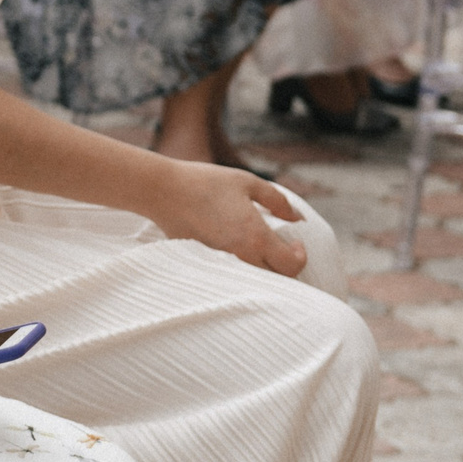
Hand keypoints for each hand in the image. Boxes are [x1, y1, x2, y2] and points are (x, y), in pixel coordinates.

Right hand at [150, 159, 306, 274]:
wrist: (162, 191)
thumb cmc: (205, 182)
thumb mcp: (246, 182)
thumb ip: (277, 200)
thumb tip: (296, 217)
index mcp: (256, 237)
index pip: (292, 265)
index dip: (300, 257)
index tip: (296, 243)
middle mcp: (241, 256)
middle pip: (276, 279)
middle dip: (284, 266)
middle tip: (281, 248)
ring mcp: (221, 263)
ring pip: (254, 279)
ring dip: (264, 269)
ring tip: (260, 249)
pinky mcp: (205, 263)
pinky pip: (232, 274)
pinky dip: (241, 267)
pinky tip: (235, 249)